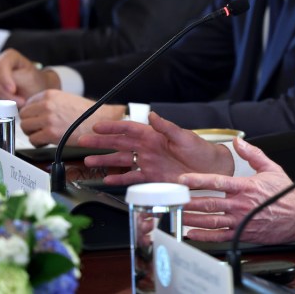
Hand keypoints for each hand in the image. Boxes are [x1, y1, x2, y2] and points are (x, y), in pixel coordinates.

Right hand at [0, 49, 59, 105]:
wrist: (36, 92)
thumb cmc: (35, 83)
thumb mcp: (29, 78)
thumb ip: (15, 78)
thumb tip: (1, 83)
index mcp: (9, 56)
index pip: (0, 64)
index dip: (4, 78)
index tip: (13, 90)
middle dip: (2, 89)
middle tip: (17, 100)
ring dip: (3, 97)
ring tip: (20, 102)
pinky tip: (12, 103)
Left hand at [19, 90, 123, 146]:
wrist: (102, 120)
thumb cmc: (87, 112)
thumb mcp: (66, 99)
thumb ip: (49, 102)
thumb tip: (33, 111)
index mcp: (50, 94)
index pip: (27, 104)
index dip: (32, 114)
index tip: (36, 119)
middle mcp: (47, 105)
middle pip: (23, 116)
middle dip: (31, 123)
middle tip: (40, 128)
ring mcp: (48, 119)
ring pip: (25, 127)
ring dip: (33, 133)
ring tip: (44, 134)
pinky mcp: (50, 133)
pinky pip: (33, 139)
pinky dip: (38, 142)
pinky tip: (48, 141)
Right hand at [80, 112, 233, 185]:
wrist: (211, 169)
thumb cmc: (200, 150)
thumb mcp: (184, 136)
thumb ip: (167, 127)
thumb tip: (153, 116)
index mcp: (154, 136)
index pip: (129, 129)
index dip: (113, 127)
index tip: (97, 127)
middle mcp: (148, 148)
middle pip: (119, 144)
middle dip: (101, 143)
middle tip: (83, 141)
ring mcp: (148, 163)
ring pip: (122, 161)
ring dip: (105, 161)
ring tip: (88, 161)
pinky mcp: (152, 177)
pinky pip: (132, 177)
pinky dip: (120, 179)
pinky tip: (108, 179)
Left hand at [180, 140, 294, 245]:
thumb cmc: (285, 194)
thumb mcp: (271, 168)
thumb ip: (253, 154)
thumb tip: (239, 142)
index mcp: (245, 187)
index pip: (217, 182)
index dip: (197, 180)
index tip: (182, 179)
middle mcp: (240, 204)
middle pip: (209, 203)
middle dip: (188, 201)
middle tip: (173, 199)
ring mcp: (240, 220)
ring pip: (210, 221)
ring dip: (192, 219)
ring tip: (178, 215)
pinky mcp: (242, 233)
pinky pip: (219, 236)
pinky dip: (203, 236)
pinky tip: (191, 233)